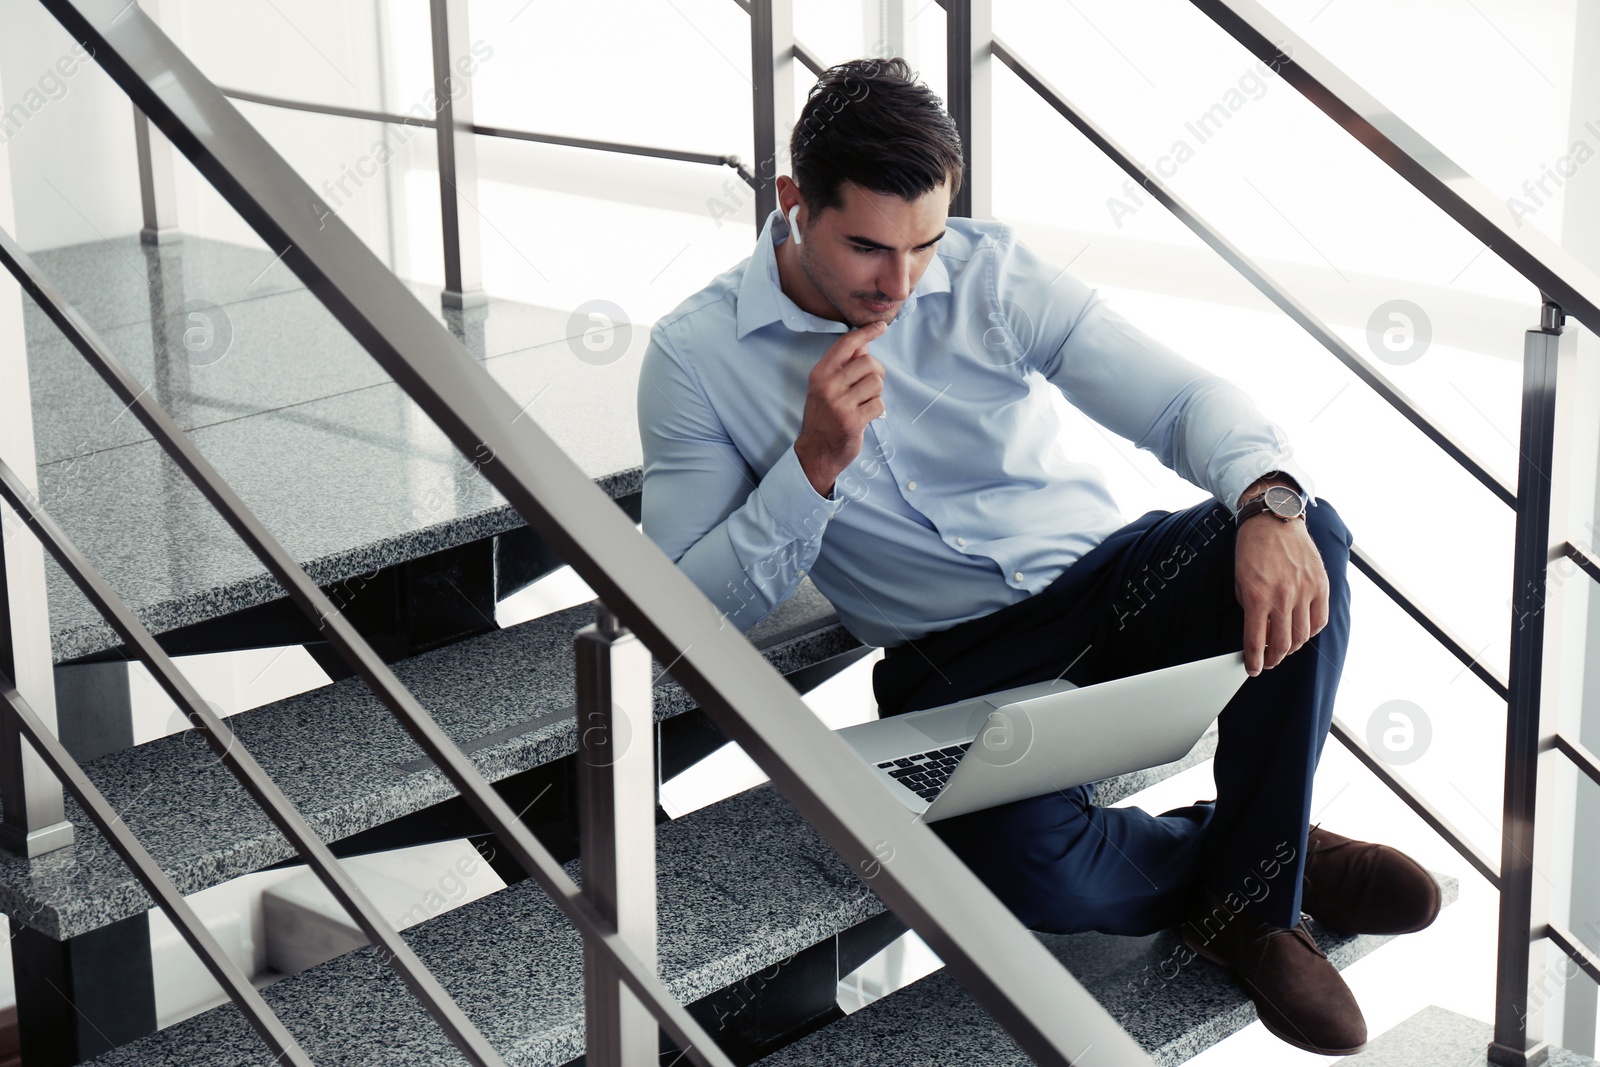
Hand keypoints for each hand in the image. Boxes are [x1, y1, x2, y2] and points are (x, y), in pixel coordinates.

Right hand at [794, 321, 887, 496]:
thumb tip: (864, 343)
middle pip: (868, 362)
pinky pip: (879, 404)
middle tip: (870, 385)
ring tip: (864, 403)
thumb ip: (844, 365)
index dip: (866, 332)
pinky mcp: (852, 421)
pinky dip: (877, 410)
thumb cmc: (823, 416)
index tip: (881, 326)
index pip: (846, 344)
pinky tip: (866, 416)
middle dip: (876, 372)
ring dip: (876, 393)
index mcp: (820, 373)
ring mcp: (840, 404)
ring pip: (876, 383)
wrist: (816, 451)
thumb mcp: (826, 387)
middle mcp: (828, 386)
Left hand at [1234, 515, 1327, 675]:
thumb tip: (1258, 633)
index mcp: (1258, 597)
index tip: (1253, 669)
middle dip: (1273, 659)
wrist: (1274, 520)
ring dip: (1292, 648)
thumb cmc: (1252, 550)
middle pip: (1282, 644)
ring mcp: (1305, 592)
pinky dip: (1310, 631)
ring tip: (1283, 648)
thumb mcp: (1240, 581)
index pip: (1256, 642)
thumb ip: (1251, 608)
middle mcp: (1283, 597)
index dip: (1254, 661)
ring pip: (1303, 636)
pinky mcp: (1320, 586)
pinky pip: (1319, 620)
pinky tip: (1301, 632)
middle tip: (1268, 661)